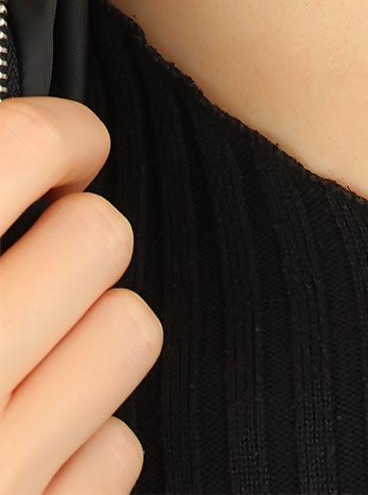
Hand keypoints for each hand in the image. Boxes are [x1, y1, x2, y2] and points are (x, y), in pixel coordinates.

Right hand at [0, 97, 162, 494]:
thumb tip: (31, 142)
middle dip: (72, 242)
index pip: (23, 146)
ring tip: (26, 359)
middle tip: (33, 264)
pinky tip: (24, 448)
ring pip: (128, 333)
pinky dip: (80, 444)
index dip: (62, 133)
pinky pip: (117, 450)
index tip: (69, 146)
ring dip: (88, 338)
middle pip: (97, 235)